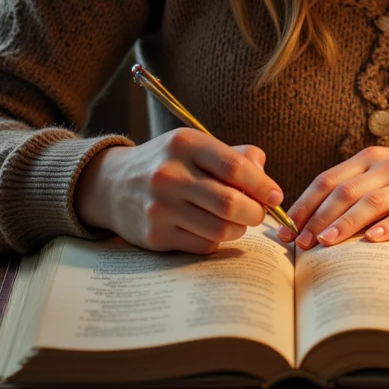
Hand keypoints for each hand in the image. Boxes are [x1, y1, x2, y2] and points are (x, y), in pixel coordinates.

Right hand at [74, 131, 284, 253]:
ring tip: (238, 221)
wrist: (112, 185)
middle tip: (259, 212)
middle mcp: (169, 174)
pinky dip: (217, 240)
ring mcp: (159, 207)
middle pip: (230, 203)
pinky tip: (212, 228)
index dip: (262, 185)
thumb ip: (235, 156)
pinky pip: (203, 245)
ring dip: (239, 229)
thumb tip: (266, 179)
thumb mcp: (196, 146)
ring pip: (220, 229)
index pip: (235, 167)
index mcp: (185, 144)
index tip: (275, 195)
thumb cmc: (168, 163)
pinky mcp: (154, 235)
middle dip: (255, 212)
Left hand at [283, 145, 388, 249]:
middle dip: (317, 218)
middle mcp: (384, 166)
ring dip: (344, 224)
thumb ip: (356, 185)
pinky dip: (387, 227)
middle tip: (300, 243)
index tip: (287, 227)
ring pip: (368, 203)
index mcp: (368, 158)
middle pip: (343, 192)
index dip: (305, 203)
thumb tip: (316, 217)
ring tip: (325, 243)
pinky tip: (372, 241)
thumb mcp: (384, 171)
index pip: (328, 180)